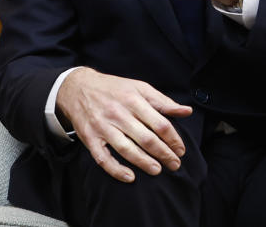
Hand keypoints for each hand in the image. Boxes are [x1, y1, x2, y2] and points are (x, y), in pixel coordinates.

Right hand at [56, 67, 192, 182]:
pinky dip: (116, 170)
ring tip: (158, 170)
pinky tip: (130, 177)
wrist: (78, 88)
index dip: (173, 138)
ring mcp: (103, 127)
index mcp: (134, 100)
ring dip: (144, 162)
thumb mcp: (140, 87)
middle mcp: (119, 114)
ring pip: (126, 149)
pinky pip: (103, 158)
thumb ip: (163, 101)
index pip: (159, 123)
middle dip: (163, 153)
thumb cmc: (114, 89)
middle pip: (146, 138)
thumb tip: (187, 111)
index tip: (181, 150)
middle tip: (175, 164)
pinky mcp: (90, 138)